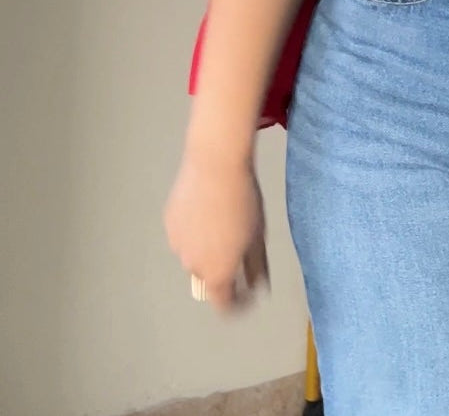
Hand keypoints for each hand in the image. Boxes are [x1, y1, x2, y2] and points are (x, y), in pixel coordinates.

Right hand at [164, 151, 268, 312]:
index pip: (224, 305)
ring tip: (223, 215)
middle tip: (239, 240)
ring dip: (207, 245)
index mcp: (217, 273)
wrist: (215, 164)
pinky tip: (206, 206)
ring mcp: (176, 244)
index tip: (248, 294)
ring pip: (195, 254)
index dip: (238, 304)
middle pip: (209, 276)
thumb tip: (259, 287)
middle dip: (224, 265)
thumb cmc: (243, 200)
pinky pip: (184, 234)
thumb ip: (257, 267)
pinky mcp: (168, 222)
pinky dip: (194, 228)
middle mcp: (192, 265)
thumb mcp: (258, 236)